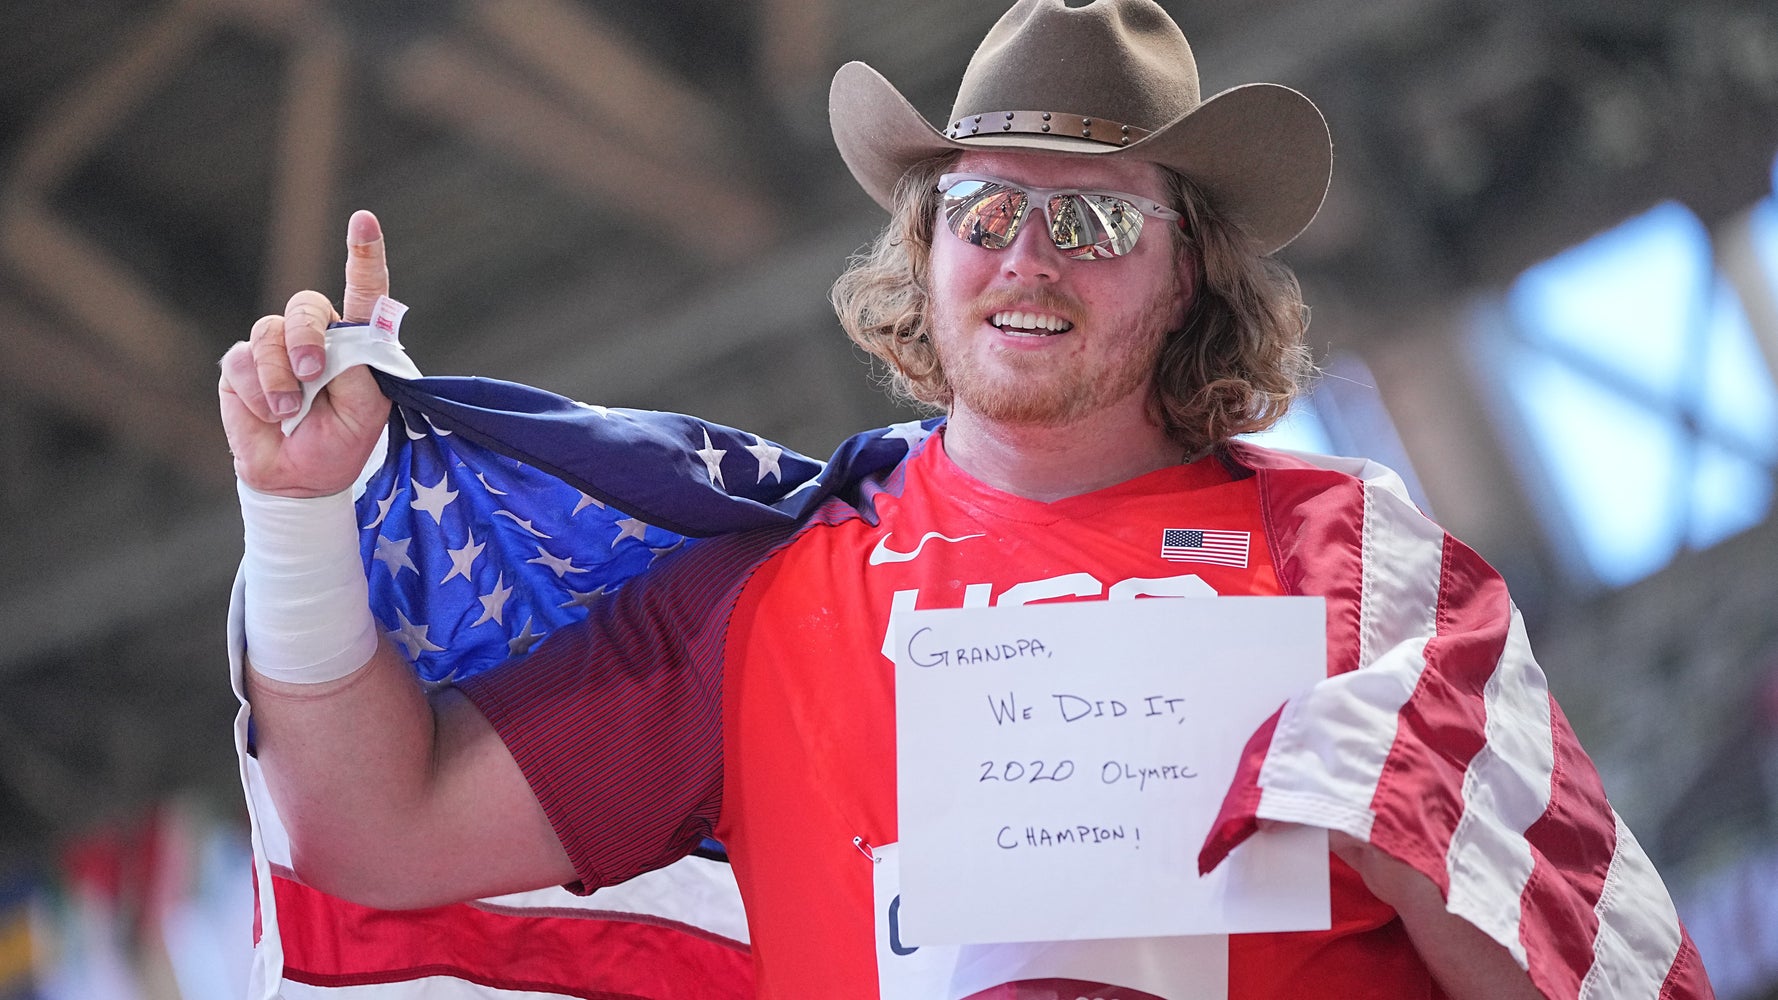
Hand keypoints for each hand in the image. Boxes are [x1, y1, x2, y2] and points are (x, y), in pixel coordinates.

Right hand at [219, 210, 394, 496]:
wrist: (298, 478)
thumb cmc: (341, 442)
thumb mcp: (367, 414)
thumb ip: (360, 374)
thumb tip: (333, 344)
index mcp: (357, 342)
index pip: (363, 291)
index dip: (363, 255)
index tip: (363, 221)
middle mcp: (317, 335)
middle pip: (307, 308)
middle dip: (306, 338)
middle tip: (310, 373)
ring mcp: (277, 347)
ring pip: (269, 334)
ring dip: (278, 377)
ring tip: (288, 410)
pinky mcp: (242, 364)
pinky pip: (243, 362)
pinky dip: (257, 393)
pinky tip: (271, 415)